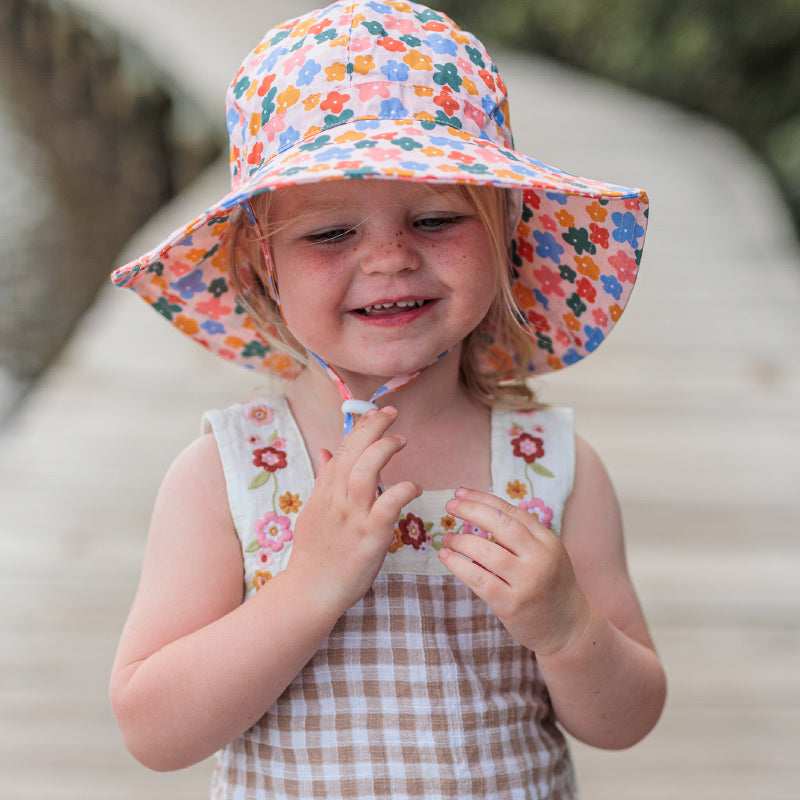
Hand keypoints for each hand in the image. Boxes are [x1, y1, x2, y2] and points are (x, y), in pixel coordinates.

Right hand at [285, 407, 420, 615]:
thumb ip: (323, 479)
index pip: (341, 448)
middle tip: (390, 412)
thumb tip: (325, 450)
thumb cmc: (315, 552)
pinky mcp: (369, 536)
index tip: (377, 411)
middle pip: (352, 452)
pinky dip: (403, 490)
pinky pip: (387, 505)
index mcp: (324, 491)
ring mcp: (352, 516)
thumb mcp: (314, 510)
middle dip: (371, 426)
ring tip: (400, 440)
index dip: (360, 426)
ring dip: (383, 450)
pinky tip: (415, 487)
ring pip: (364, 471)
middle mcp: (336, 498)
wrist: (310, 591)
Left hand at [439, 488, 590, 655]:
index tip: (461, 492)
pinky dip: (458, 566)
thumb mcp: (546, 555)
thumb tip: (482, 512)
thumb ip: (522, 536)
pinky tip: (445, 557)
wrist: (568, 629)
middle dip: (472, 510)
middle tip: (450, 505)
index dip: (484, 499)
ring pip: (487, 552)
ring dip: (462, 541)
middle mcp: (540, 558)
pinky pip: (479, 579)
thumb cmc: (550, 586)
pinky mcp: (512, 604)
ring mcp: (527, 582)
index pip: (512, 512)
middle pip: (502, 525)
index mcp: (548, 542)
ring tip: (448, 538)